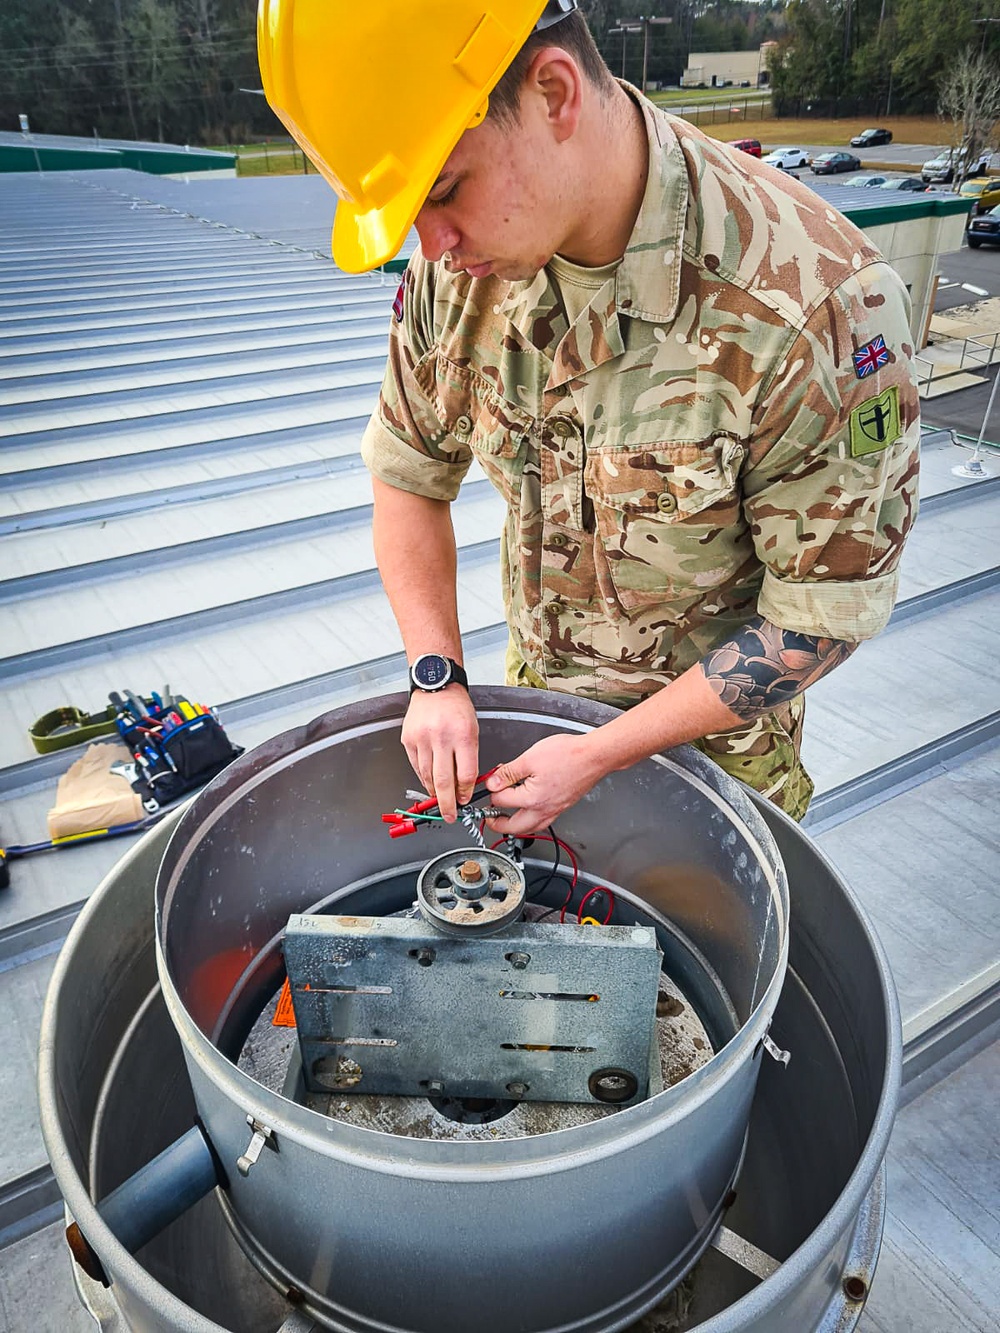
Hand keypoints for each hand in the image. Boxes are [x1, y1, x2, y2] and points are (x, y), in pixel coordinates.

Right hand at [401, 686, 478, 821]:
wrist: (435, 685)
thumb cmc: (456, 707)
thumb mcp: (472, 729)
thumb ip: (469, 757)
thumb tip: (464, 785)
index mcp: (463, 735)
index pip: (465, 773)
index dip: (465, 792)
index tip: (464, 800)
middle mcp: (441, 737)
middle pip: (444, 780)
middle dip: (447, 804)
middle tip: (449, 815)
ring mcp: (422, 738)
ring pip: (427, 776)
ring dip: (434, 792)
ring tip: (439, 800)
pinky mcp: (408, 739)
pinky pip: (415, 765)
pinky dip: (423, 777)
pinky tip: (428, 783)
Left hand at [484, 733, 605, 837]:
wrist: (594, 756)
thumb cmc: (568, 755)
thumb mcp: (530, 758)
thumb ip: (508, 773)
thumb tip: (493, 783)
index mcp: (532, 799)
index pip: (501, 801)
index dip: (491, 791)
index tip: (490, 784)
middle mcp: (544, 810)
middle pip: (514, 827)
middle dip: (497, 824)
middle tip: (488, 817)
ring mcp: (555, 810)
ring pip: (530, 828)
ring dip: (515, 825)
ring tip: (505, 816)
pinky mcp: (562, 806)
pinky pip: (542, 821)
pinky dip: (530, 819)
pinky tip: (528, 809)